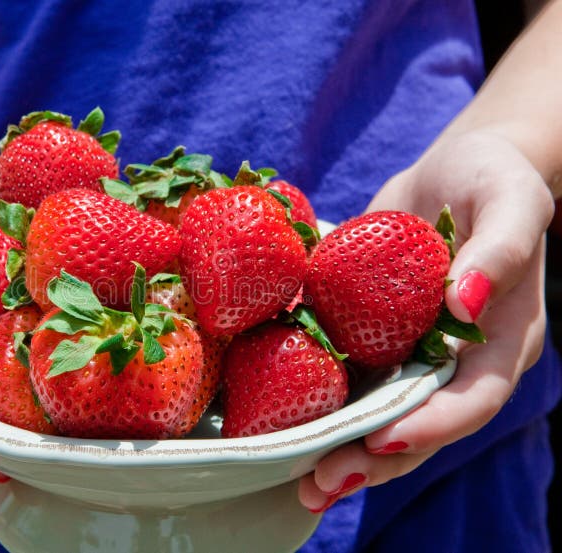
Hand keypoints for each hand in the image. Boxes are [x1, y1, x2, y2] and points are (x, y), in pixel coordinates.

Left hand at [297, 130, 554, 511]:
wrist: (450, 172)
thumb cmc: (492, 179)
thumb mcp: (512, 200)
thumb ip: (501, 250)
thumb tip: (465, 302)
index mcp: (498, 342)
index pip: (472, 399)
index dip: (432, 426)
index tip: (382, 438)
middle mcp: (452, 362)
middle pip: (417, 425)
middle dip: (371, 458)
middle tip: (321, 483)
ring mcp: (407, 353)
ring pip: (375, 412)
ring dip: (336, 446)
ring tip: (294, 477)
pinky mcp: (370, 336)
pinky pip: (343, 371)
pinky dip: (309, 396)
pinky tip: (271, 417)